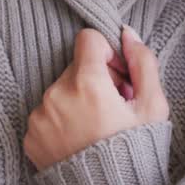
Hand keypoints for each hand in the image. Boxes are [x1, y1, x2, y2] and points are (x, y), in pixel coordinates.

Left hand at [23, 26, 170, 170]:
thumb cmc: (135, 150)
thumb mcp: (153, 106)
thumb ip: (143, 62)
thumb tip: (128, 33)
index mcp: (88, 83)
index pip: (89, 39)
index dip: (107, 53)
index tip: (117, 76)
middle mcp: (58, 94)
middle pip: (76, 66)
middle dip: (96, 79)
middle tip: (113, 107)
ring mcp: (41, 116)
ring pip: (61, 89)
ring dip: (79, 99)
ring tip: (98, 125)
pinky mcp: (31, 135)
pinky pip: (47, 113)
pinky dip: (63, 120)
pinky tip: (80, 138)